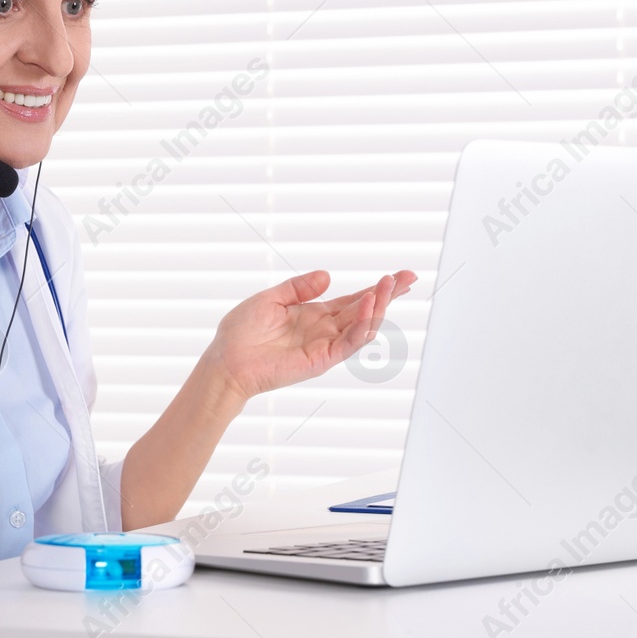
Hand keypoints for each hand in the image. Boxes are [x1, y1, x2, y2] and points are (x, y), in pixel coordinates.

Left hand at [201, 269, 417, 403]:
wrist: (226, 362)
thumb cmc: (241, 333)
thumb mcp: (270, 298)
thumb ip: (299, 287)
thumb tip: (327, 276)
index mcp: (314, 314)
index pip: (352, 300)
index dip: (375, 288)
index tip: (399, 275)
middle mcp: (324, 330)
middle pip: (365, 310)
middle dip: (388, 294)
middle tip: (409, 277)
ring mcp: (325, 345)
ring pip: (362, 326)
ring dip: (378, 306)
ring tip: (389, 285)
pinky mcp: (321, 360)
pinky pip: (348, 343)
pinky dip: (361, 326)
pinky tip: (368, 307)